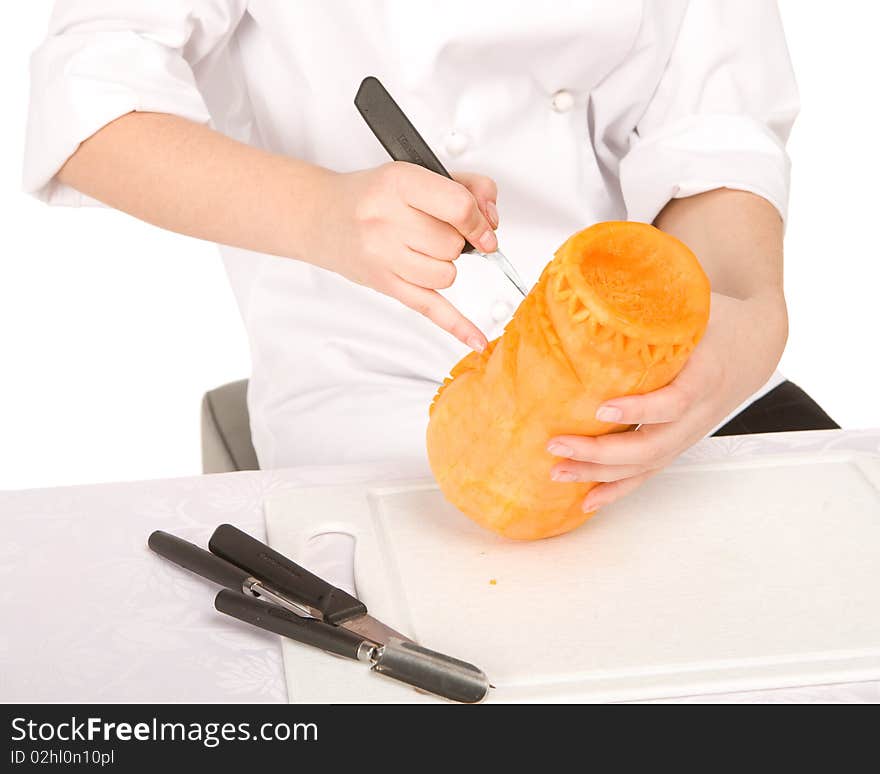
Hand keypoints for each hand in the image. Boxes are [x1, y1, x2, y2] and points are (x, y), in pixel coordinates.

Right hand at [304, 161, 498, 350]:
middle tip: (430, 231)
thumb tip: (491, 221)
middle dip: (454, 241)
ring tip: (420, 250)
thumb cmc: (373, 196)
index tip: (484, 228)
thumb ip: (466, 187)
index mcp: (399, 183)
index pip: (459, 208)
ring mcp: (382, 256)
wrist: (322, 216)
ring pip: (447, 274)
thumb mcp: (417, 173)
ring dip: (443, 265)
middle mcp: (386, 221)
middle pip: (453, 245)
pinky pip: (430, 309)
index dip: (480, 221)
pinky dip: (457, 326)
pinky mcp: (385, 285)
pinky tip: (477, 339)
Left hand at [546, 293, 787, 512]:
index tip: (602, 406)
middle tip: (557, 444)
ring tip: (557, 471)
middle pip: (652, 444)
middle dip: (601, 452)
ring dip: (600, 473)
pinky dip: (618, 489)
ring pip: (646, 465)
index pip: (675, 400)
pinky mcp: (677, 443)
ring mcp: (688, 433)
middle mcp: (698, 412)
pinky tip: (588, 500)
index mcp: (705, 374)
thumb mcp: (692, 305)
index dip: (640, 408)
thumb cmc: (717, 321)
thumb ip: (652, 304)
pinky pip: (648, 473)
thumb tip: (589, 290)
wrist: (754, 343)